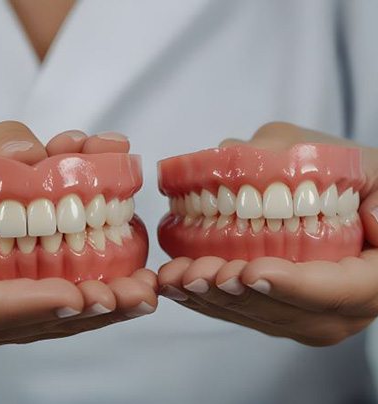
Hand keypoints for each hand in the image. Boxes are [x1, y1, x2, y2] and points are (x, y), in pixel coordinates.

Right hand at [0, 122, 156, 359]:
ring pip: (37, 325)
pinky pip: (40, 312)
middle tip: (134, 294)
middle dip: (80, 312)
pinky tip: (122, 287)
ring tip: (143, 293)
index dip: (22, 306)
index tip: (75, 294)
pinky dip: (83, 300)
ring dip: (94, 311)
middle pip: (16, 325)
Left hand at [158, 122, 377, 345]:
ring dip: (208, 298)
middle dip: (234, 294)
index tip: (252, 270)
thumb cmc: (360, 189)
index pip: (336, 291)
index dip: (292, 285)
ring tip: (175, 277)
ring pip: (251, 316)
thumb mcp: (367, 169)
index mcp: (371, 280)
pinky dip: (201, 299)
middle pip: (283, 312)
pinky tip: (172, 284)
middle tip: (196, 273)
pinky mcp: (272, 310)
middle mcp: (336, 309)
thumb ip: (349, 175)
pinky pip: (235, 312)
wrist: (348, 210)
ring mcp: (301, 315)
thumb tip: (333, 197)